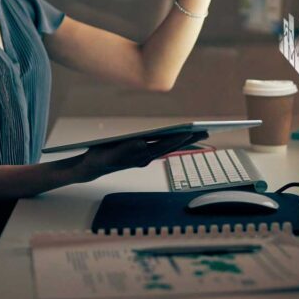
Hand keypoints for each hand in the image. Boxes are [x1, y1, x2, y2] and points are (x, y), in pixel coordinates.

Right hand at [75, 132, 208, 181]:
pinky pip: (160, 148)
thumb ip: (126, 149)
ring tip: (198, 133)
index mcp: (140, 156)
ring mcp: (144, 156)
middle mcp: (145, 157)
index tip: (192, 132)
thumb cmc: (101, 158)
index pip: (164, 145)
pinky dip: (172, 142)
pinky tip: (179, 138)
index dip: (178, 138)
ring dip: (183, 141)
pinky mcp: (141, 155)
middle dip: (188, 139)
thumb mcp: (111, 153)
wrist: (92, 167)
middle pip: (170, 147)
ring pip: (168, 147)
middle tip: (206, 132)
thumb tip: (142, 143)